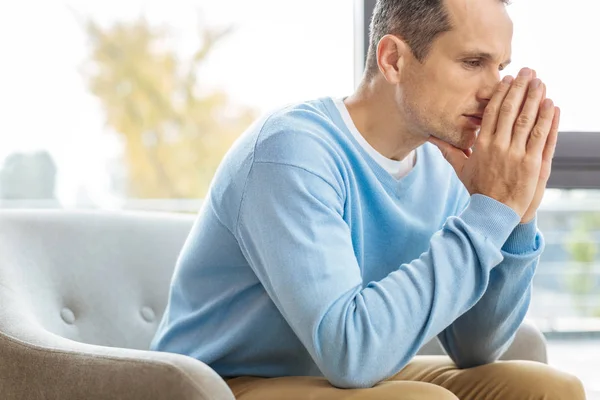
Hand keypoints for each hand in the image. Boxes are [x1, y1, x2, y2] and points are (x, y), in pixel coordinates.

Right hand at [429, 68, 556, 218]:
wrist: (494, 212)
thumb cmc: (479, 189)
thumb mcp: (460, 168)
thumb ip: (448, 150)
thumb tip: (429, 137)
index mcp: (482, 144)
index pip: (493, 112)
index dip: (502, 93)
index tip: (509, 79)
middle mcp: (499, 146)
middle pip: (511, 111)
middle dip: (521, 89)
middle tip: (528, 72)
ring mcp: (517, 155)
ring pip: (528, 120)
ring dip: (536, 99)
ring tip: (541, 82)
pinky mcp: (533, 164)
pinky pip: (542, 137)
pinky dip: (548, 120)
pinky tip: (552, 105)